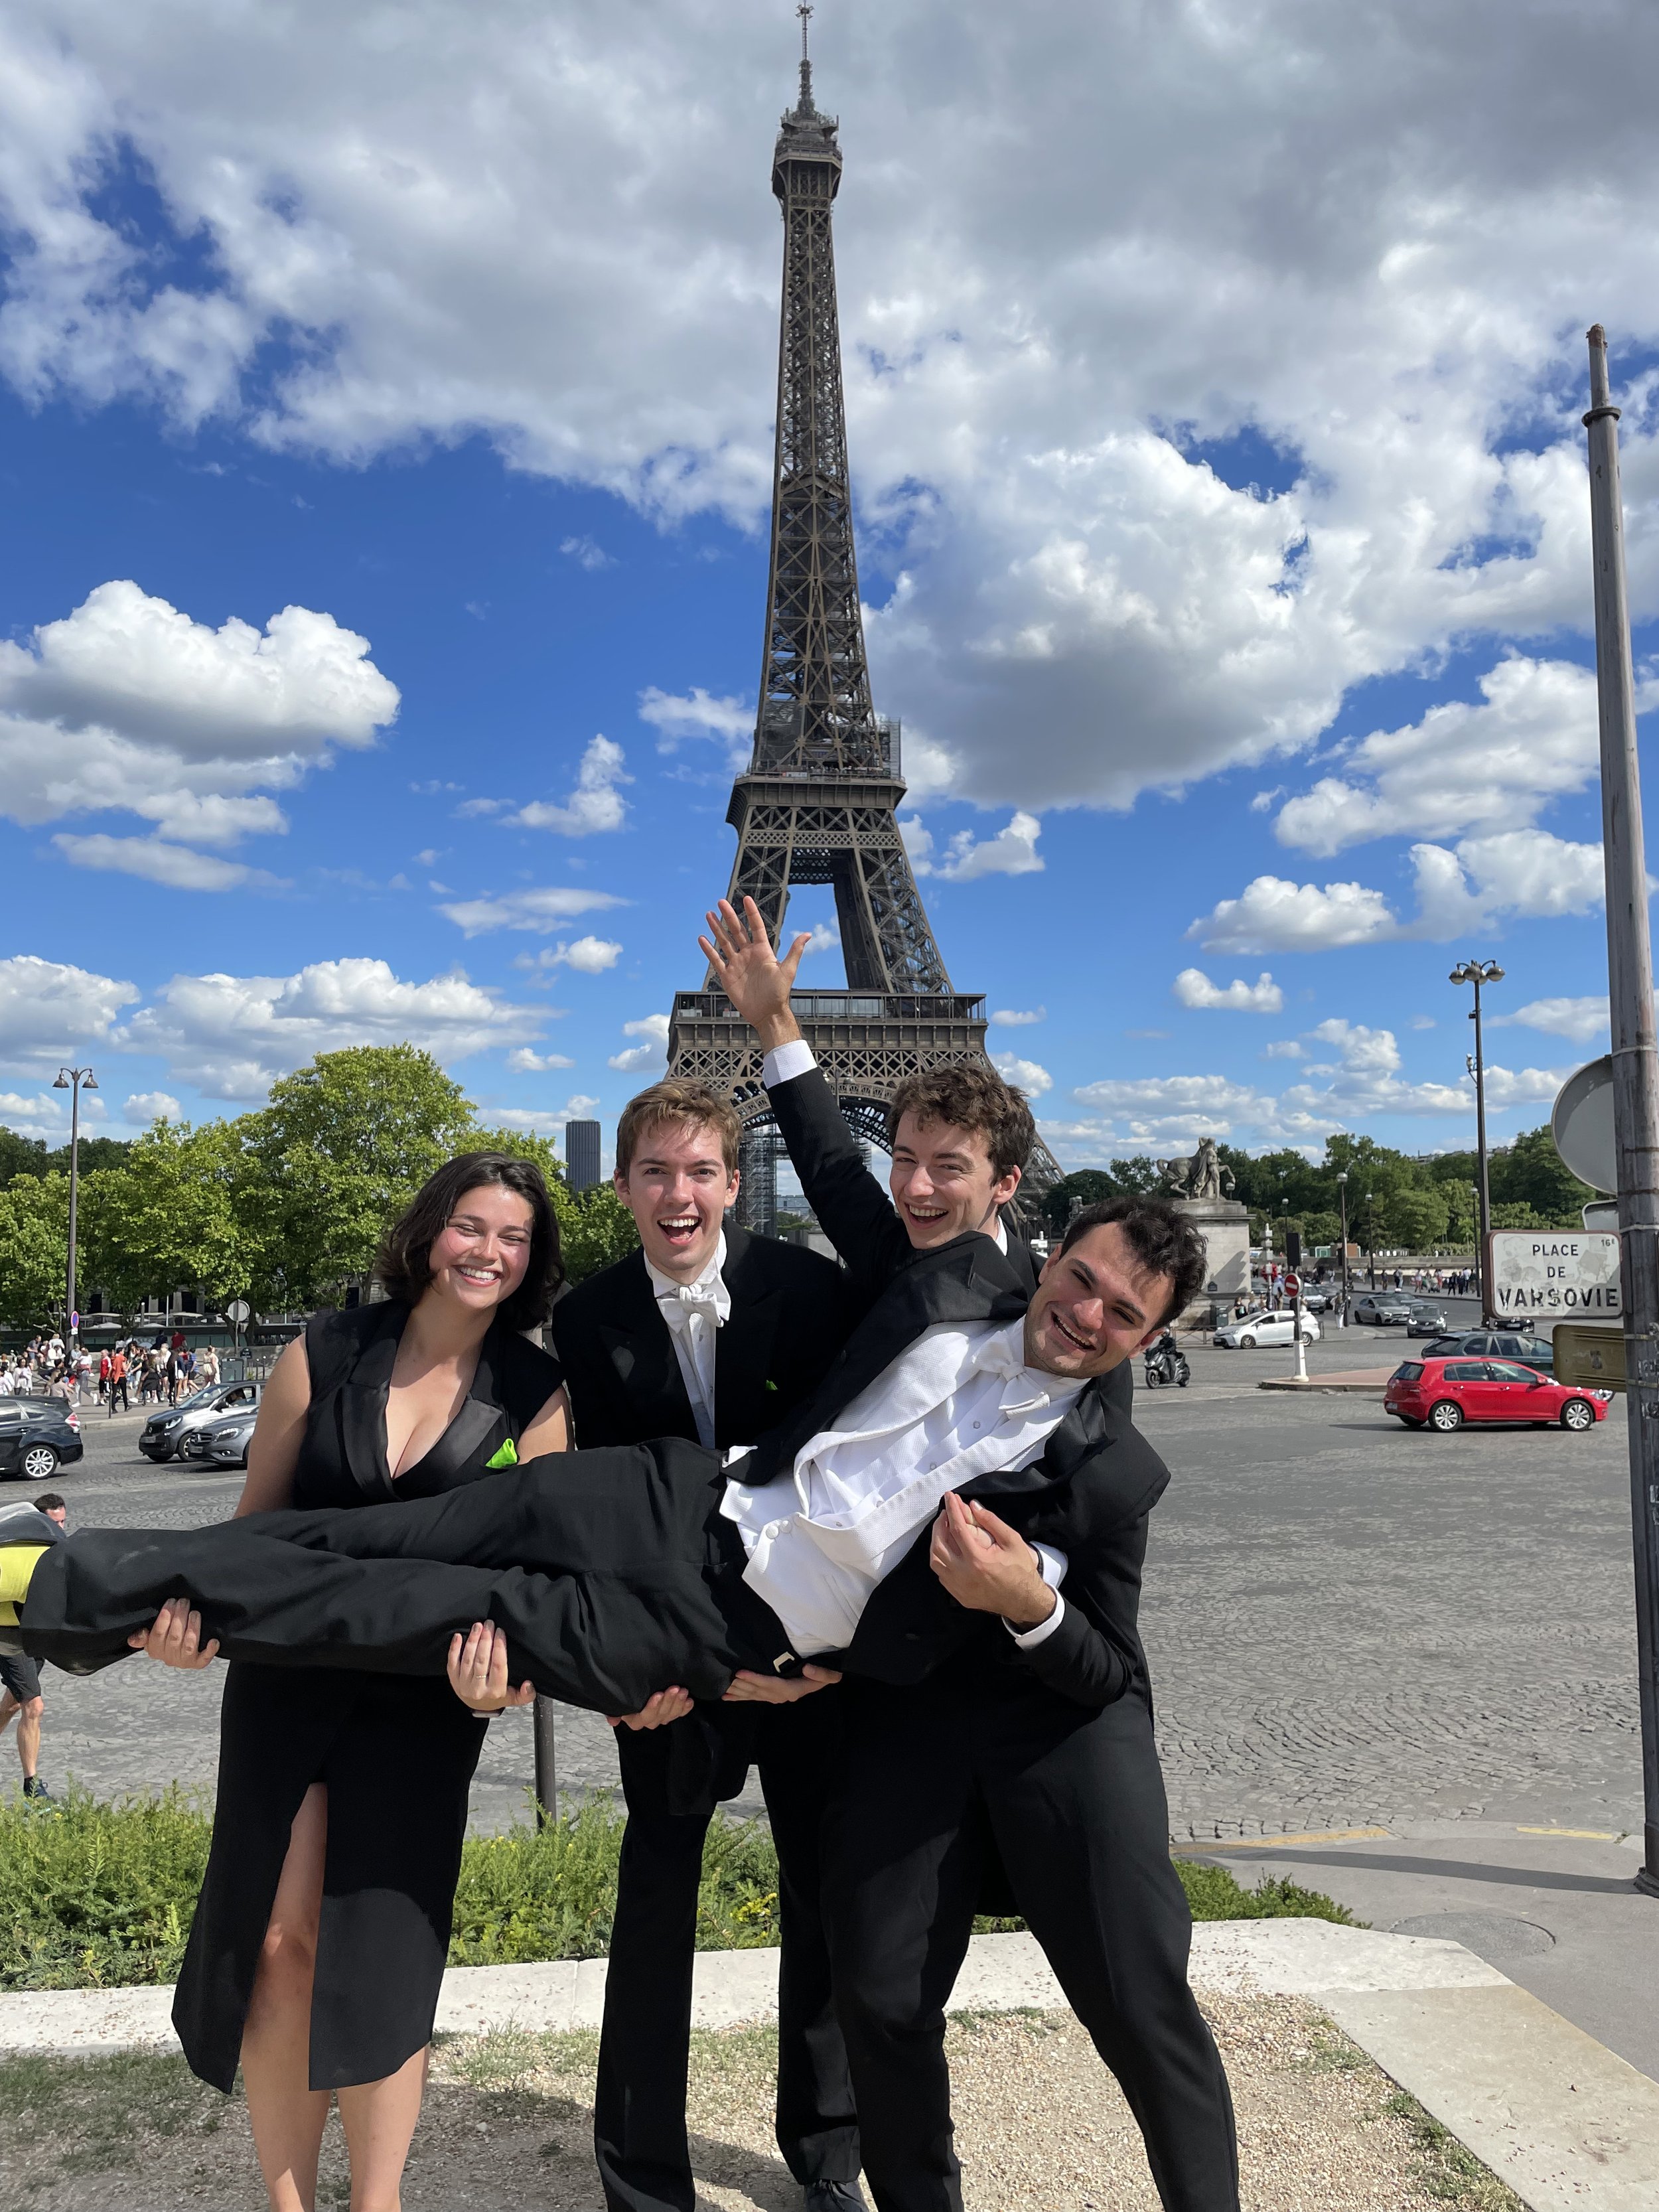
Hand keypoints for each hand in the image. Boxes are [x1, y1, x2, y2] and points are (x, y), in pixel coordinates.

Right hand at [127, 1596, 218, 1669]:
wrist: (182, 1654)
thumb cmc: (166, 1639)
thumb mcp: (151, 1636)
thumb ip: (142, 1635)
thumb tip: (136, 1636)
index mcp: (155, 1650)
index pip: (157, 1634)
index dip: (164, 1618)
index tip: (170, 1602)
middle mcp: (168, 1657)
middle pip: (174, 1637)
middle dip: (179, 1617)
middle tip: (184, 1601)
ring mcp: (184, 1661)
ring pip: (188, 1645)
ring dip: (192, 1628)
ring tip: (194, 1613)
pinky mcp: (198, 1663)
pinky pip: (204, 1659)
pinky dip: (210, 1650)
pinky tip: (213, 1640)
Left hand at [446, 1622, 535, 1712]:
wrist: (478, 1708)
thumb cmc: (498, 1697)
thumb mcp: (514, 1698)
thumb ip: (526, 1694)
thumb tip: (529, 1684)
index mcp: (495, 1691)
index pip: (498, 1665)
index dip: (499, 1647)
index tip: (500, 1631)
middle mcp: (478, 1689)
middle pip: (482, 1660)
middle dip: (486, 1639)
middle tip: (489, 1623)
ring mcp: (464, 1685)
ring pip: (468, 1659)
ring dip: (473, 1640)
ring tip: (478, 1626)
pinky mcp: (453, 1681)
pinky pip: (452, 1663)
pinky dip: (454, 1649)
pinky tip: (459, 1636)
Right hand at [606, 1687, 694, 1730]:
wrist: (641, 1680)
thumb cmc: (627, 1685)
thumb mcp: (618, 1694)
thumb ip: (614, 1708)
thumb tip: (613, 1721)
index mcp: (634, 1718)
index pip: (642, 1717)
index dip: (651, 1708)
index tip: (658, 1695)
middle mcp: (648, 1719)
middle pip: (659, 1716)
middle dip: (667, 1702)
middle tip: (674, 1688)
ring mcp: (661, 1716)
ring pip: (670, 1715)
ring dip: (677, 1703)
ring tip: (683, 1690)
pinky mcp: (672, 1711)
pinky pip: (680, 1713)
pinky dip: (685, 1707)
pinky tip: (689, 1700)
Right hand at [697, 896, 808, 1049]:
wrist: (767, 1013)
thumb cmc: (779, 993)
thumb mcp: (788, 970)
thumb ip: (795, 951)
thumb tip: (808, 934)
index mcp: (762, 951)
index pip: (756, 927)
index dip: (751, 913)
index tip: (745, 899)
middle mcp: (748, 955)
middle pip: (737, 931)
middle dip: (729, 916)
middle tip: (720, 902)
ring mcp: (737, 964)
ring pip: (724, 942)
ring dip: (717, 929)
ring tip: (709, 915)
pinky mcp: (727, 976)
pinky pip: (716, 960)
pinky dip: (709, 950)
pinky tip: (702, 939)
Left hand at [720, 1663, 842, 1704]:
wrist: (824, 1678)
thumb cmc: (825, 1673)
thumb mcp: (830, 1673)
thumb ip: (822, 1673)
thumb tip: (807, 1668)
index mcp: (794, 1689)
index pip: (772, 1685)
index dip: (756, 1679)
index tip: (741, 1673)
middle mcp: (783, 1696)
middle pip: (759, 1691)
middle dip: (741, 1686)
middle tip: (724, 1679)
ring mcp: (776, 1697)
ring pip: (754, 1695)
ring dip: (738, 1692)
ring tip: (722, 1687)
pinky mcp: (772, 1696)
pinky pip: (754, 1697)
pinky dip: (740, 1697)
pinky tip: (727, 1697)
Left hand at [928, 1493, 1055, 1627]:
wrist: (1024, 1601)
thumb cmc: (1021, 1569)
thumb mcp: (1012, 1540)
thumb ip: (991, 1521)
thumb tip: (973, 1505)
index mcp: (978, 1560)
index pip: (957, 1528)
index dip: (952, 1509)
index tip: (949, 1496)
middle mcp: (963, 1574)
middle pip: (939, 1544)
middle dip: (939, 1524)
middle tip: (946, 1513)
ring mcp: (958, 1587)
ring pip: (935, 1560)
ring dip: (936, 1541)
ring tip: (944, 1529)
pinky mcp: (958, 1595)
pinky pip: (941, 1573)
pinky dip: (940, 1558)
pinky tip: (948, 1550)